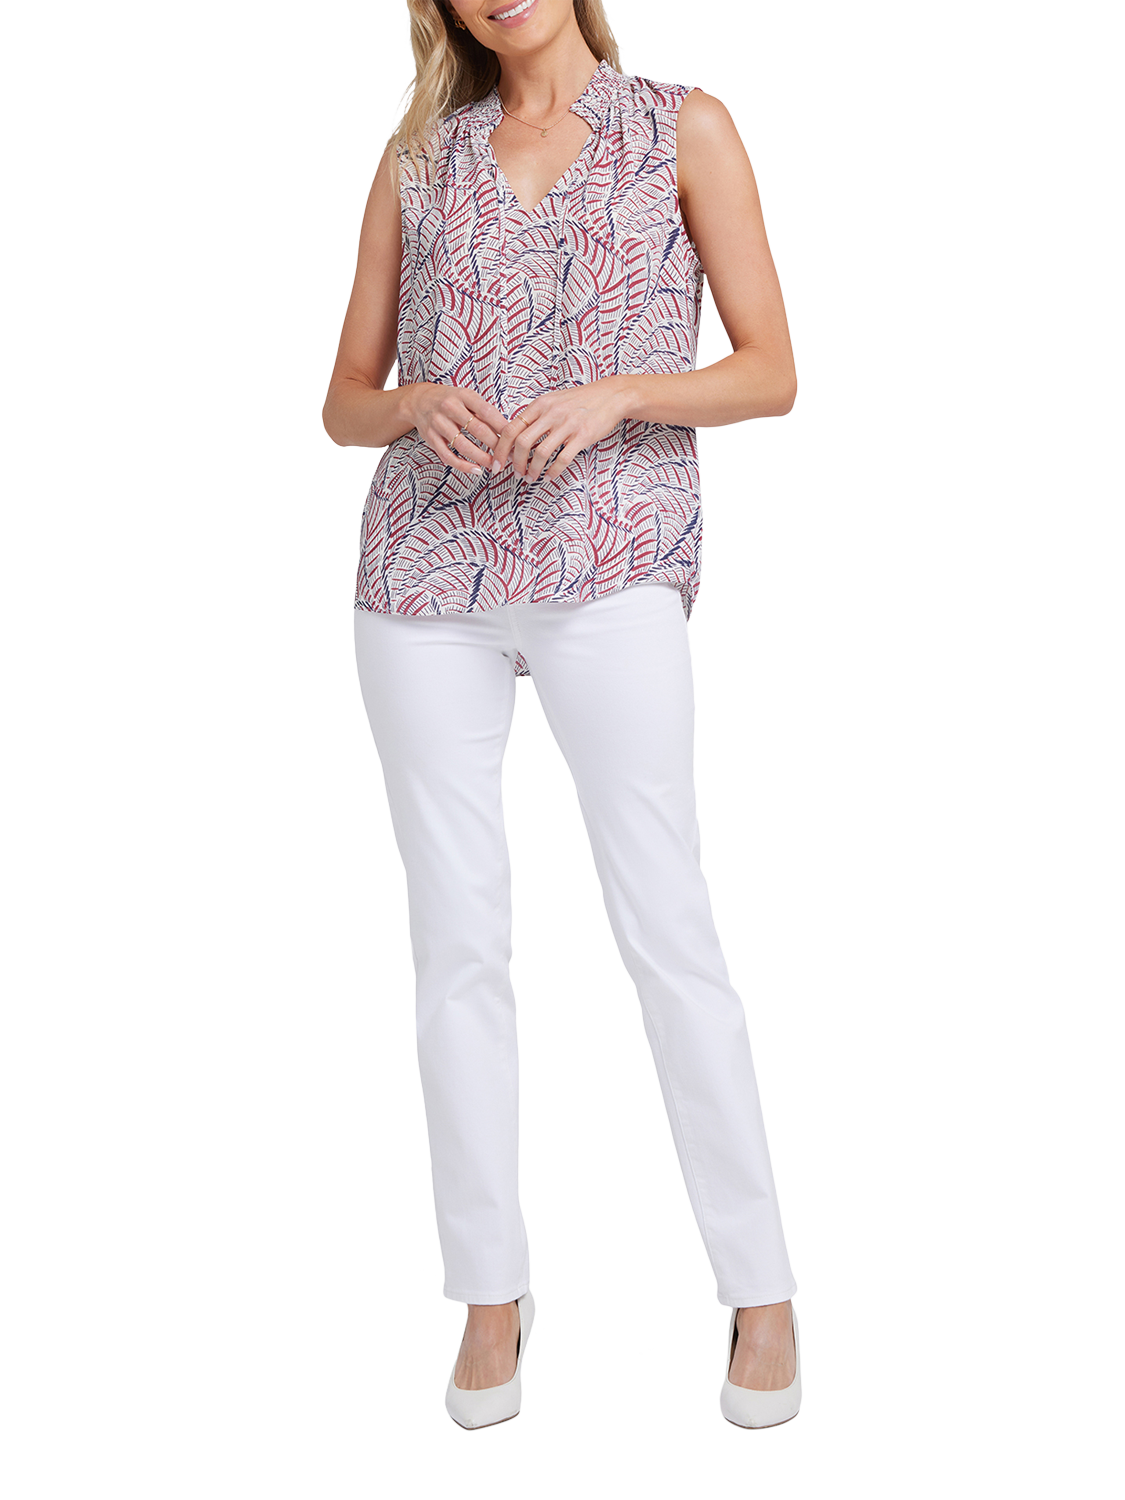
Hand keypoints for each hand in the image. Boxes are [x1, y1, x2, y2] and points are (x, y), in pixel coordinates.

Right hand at [406, 384, 508, 475]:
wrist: (418, 401)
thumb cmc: (450, 400)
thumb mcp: (466, 397)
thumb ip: (483, 411)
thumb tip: (507, 429)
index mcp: (463, 395)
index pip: (487, 412)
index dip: (502, 427)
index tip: (514, 439)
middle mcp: (449, 408)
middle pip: (478, 429)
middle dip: (496, 445)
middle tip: (508, 456)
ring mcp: (438, 423)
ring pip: (463, 445)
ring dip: (481, 458)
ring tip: (494, 465)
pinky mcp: (430, 437)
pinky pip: (447, 455)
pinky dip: (463, 465)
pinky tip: (475, 469)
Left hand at [492, 378, 636, 481]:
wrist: (610, 396)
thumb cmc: (580, 400)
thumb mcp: (553, 400)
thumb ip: (535, 416)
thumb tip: (516, 436)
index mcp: (540, 404)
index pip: (510, 428)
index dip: (501, 449)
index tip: (498, 464)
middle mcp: (551, 413)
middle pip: (522, 442)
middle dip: (515, 463)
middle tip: (516, 474)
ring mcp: (567, 424)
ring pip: (540, 453)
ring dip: (533, 470)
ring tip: (531, 478)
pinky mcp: (582, 436)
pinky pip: (562, 459)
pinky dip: (553, 471)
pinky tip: (549, 476)